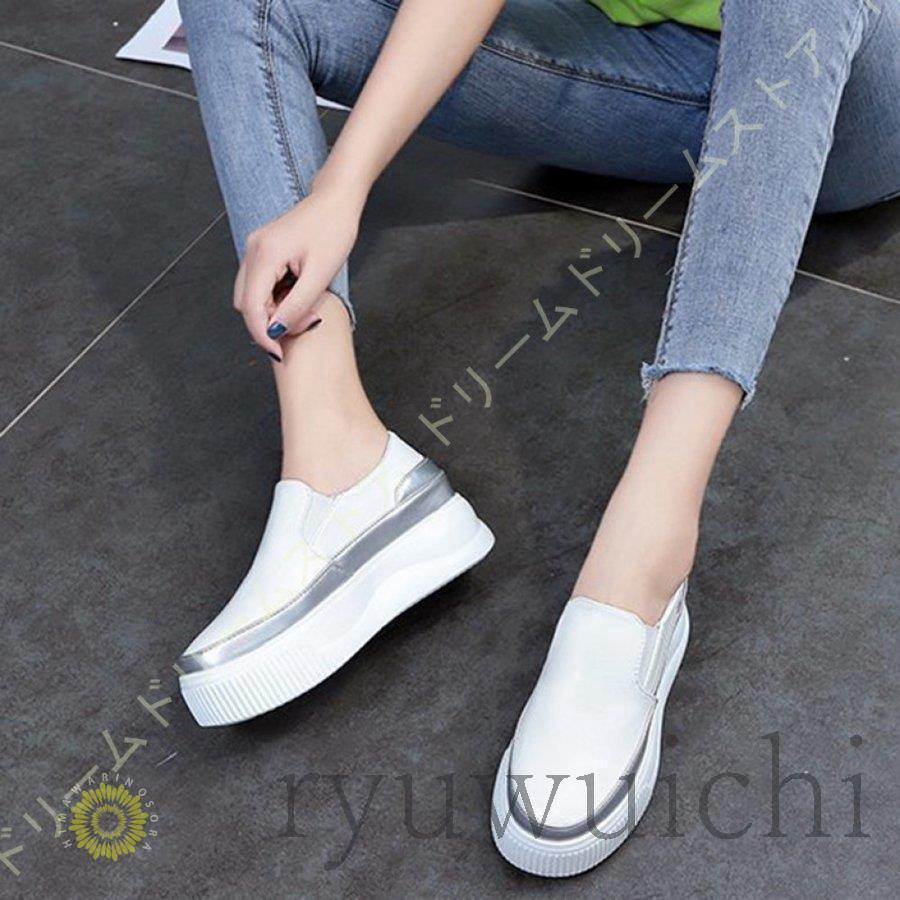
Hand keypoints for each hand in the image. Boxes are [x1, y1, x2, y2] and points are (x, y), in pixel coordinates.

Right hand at [233, 184, 362, 357]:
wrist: (336, 200)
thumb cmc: (334, 231)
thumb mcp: (320, 275)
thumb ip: (296, 305)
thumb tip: (276, 331)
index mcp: (264, 254)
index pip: (251, 307)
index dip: (262, 335)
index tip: (279, 354)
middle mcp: (252, 250)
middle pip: (246, 304)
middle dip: (270, 323)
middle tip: (305, 323)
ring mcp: (254, 248)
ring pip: (251, 296)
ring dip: (273, 311)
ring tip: (306, 309)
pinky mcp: (262, 250)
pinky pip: (259, 284)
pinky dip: (274, 298)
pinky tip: (297, 295)